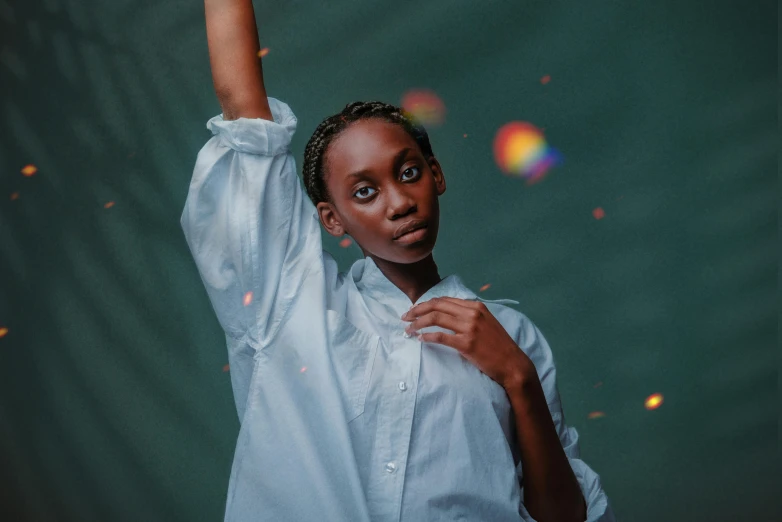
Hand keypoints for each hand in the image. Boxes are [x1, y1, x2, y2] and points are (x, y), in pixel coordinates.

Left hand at [401, 297, 535, 389]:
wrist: (512, 364)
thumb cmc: (498, 346)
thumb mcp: (486, 322)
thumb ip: (469, 315)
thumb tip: (447, 314)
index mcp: (476, 306)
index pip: (444, 300)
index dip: (426, 304)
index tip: (414, 310)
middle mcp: (472, 314)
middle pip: (437, 306)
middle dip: (417, 310)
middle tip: (405, 317)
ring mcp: (470, 328)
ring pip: (436, 319)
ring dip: (418, 323)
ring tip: (408, 329)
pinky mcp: (467, 344)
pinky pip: (441, 337)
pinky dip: (428, 337)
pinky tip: (420, 339)